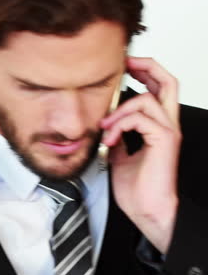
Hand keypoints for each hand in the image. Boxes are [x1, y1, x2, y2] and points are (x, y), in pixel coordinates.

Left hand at [100, 57, 181, 253]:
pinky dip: (121, 124)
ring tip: (106, 127)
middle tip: (125, 63)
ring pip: (148, 98)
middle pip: (168, 81)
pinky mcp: (164, 140)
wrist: (146, 210)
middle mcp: (167, 125)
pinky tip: (111, 139)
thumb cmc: (138, 190)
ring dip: (120, 110)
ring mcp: (168, 131)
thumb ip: (119, 136)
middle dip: (146, 65)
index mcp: (159, 127)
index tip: (123, 68)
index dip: (144, 73)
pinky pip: (141, 117)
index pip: (158, 90)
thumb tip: (108, 125)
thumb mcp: (120, 156)